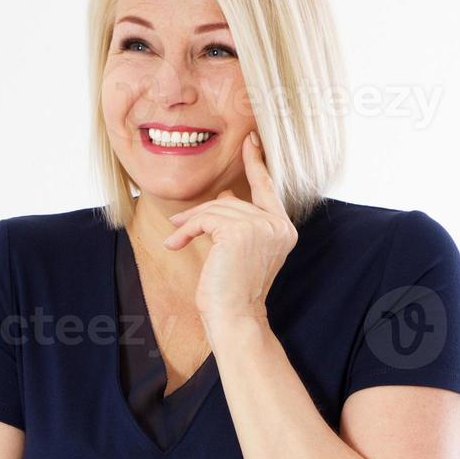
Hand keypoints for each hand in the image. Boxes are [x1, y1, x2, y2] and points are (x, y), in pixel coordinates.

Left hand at [163, 132, 297, 338]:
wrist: (234, 318)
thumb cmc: (234, 291)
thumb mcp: (239, 251)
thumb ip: (239, 220)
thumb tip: (224, 193)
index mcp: (283, 230)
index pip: (267, 189)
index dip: (256, 164)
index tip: (250, 141)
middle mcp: (278, 226)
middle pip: (233, 200)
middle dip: (202, 212)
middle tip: (179, 225)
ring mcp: (261, 227)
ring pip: (216, 209)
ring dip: (190, 223)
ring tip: (176, 237)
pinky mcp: (239, 231)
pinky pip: (205, 219)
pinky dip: (186, 230)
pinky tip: (176, 244)